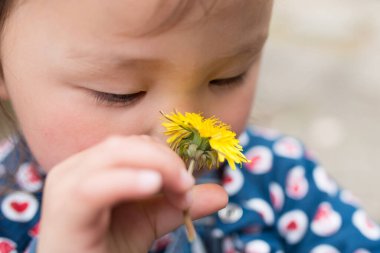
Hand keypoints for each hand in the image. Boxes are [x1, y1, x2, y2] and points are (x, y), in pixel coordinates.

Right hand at [37, 135, 227, 252]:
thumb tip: (222, 194)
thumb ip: (180, 203)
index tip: (189, 185)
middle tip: (186, 189)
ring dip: (156, 167)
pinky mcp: (63, 210)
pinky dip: (128, 181)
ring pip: (115, 155)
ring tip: (179, 191)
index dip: (167, 157)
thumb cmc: (110, 247)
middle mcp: (76, 168)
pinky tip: (152, 185)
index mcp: (95, 166)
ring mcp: (65, 185)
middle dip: (165, 161)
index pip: (136, 144)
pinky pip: (95, 186)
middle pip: (127, 144)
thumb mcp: (150, 221)